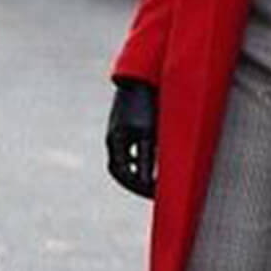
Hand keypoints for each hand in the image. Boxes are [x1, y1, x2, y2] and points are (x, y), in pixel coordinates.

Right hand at [106, 79, 157, 198]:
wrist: (142, 76)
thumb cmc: (146, 104)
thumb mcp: (148, 134)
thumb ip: (146, 159)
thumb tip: (144, 182)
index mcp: (116, 142)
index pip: (123, 174)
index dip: (138, 187)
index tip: (156, 194)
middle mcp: (114, 137)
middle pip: (119, 169)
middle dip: (135, 182)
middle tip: (153, 192)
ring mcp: (119, 130)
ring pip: (124, 157)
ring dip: (136, 170)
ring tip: (153, 181)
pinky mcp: (126, 122)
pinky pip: (129, 146)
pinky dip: (138, 157)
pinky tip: (152, 160)